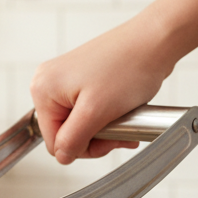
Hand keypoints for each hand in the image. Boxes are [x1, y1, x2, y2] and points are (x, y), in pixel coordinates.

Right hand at [29, 16, 172, 163]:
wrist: (154, 41)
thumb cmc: (128, 67)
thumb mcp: (96, 113)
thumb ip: (73, 140)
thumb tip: (62, 156)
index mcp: (43, 90)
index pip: (54, 142)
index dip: (83, 147)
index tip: (109, 138)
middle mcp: (48, 82)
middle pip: (65, 133)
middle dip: (95, 136)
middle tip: (121, 128)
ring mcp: (64, 79)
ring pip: (79, 123)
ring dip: (104, 127)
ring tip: (125, 116)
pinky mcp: (81, 78)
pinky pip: (88, 110)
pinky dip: (107, 115)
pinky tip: (122, 108)